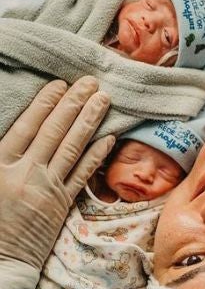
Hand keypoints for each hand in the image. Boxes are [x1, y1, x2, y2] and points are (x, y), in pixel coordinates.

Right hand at [0, 77, 114, 288]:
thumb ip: (0, 156)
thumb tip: (12, 132)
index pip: (26, 128)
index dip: (44, 104)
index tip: (59, 84)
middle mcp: (25, 175)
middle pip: (54, 133)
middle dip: (73, 104)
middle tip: (91, 82)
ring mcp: (47, 190)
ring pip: (73, 149)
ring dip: (90, 121)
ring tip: (104, 99)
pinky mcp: (61, 206)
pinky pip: (83, 175)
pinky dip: (97, 154)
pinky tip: (109, 136)